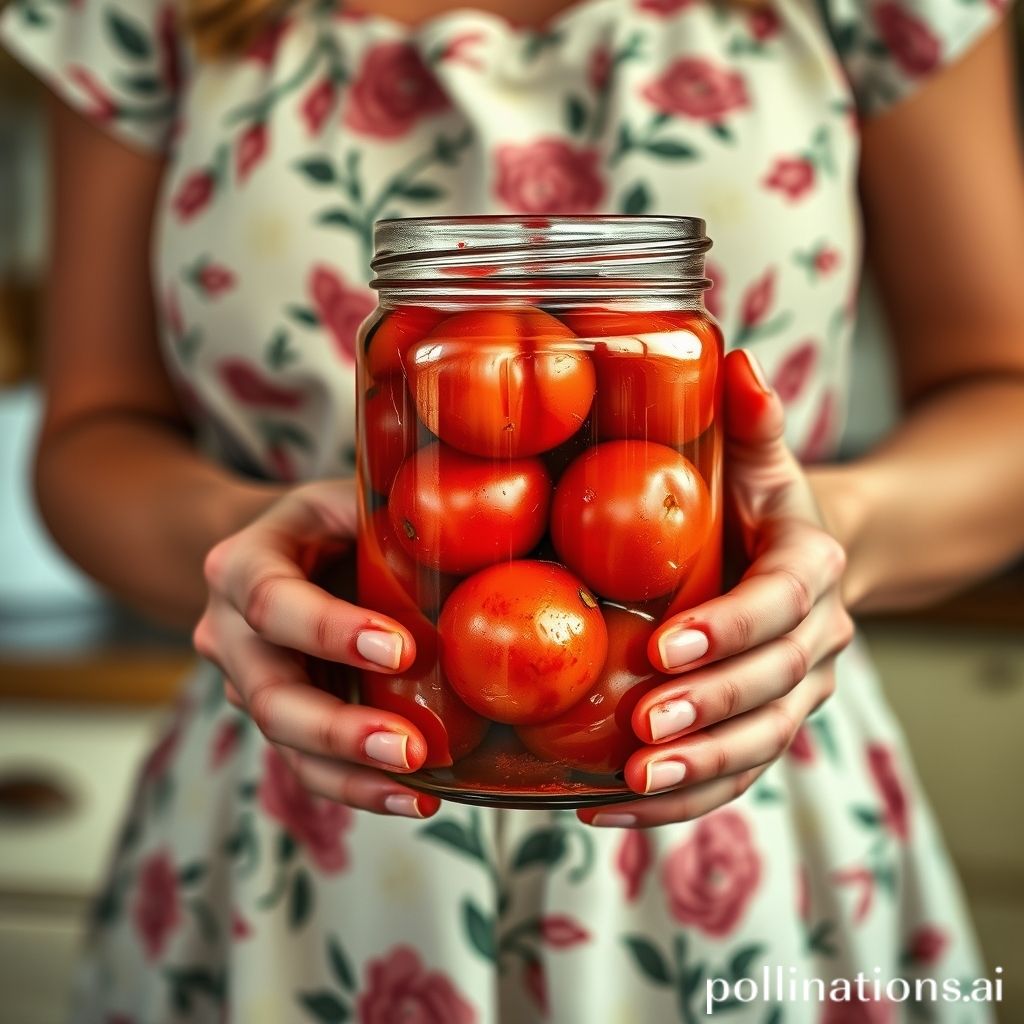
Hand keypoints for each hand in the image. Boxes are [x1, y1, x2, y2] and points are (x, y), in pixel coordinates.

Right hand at [193, 479, 440, 818]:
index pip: (273, 602)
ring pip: (285, 743)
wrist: (277, 554)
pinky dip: (359, 787)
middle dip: (338, 728)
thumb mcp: (347, 499)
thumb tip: (485, 523)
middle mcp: (228, 632)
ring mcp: (247, 683)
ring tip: (418, 789)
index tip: (400, 650)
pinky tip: (415, 799)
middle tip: (408, 747)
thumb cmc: (327, 522)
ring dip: (352, 773)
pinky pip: (309, 764)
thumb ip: (390, 511)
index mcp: (242, 565)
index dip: (331, 631)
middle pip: (269, 694)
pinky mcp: (279, 719)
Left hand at [578, 350, 853, 828]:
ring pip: (759, 746)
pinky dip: (678, 801)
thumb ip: (750, 420)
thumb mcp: (758, 457)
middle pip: (774, 689)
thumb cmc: (758, 504)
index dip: (731, 630)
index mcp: (812, 572)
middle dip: (709, 712)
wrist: (797, 561)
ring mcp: (793, 697)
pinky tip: (606, 807)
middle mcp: (816, 643)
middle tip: (641, 730)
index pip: (781, 606)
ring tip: (630, 784)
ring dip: (698, 772)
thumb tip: (732, 357)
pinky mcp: (762, 731)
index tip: (665, 647)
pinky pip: (731, 776)